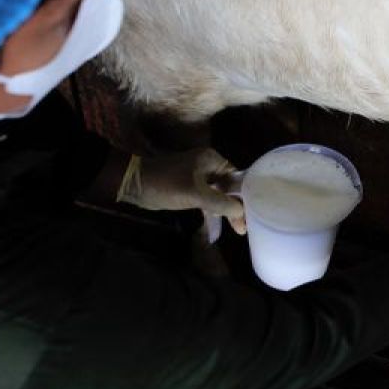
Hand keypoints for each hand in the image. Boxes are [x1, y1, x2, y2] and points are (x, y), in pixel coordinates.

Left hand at [116, 148, 246, 233]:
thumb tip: (242, 212)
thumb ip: (221, 203)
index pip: (237, 177)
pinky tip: (219, 223)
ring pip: (219, 194)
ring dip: (226, 209)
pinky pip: (207, 198)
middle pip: (229, 186)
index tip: (253, 215)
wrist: (135, 184)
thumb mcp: (196, 195)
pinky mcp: (189, 187)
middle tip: (244, 227)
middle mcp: (208, 165)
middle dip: (237, 206)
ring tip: (237, 229)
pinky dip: (213, 209)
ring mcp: (198, 176)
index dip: (245, 196)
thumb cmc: (167, 185)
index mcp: (212, 159)